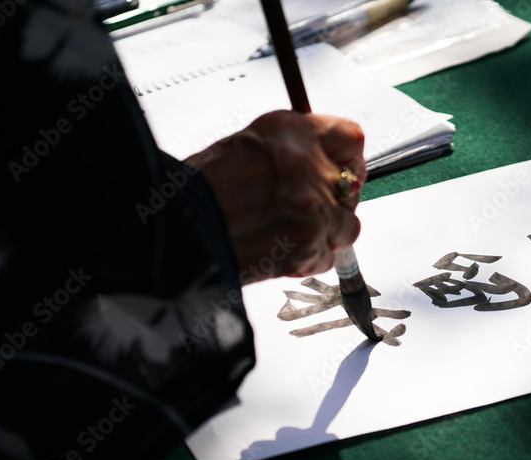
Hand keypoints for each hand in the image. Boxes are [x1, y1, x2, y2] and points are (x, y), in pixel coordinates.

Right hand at [187, 111, 365, 280]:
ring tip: (291, 229)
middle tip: (308, 204)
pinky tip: (282, 247)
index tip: (344, 166)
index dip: (348, 156)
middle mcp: (308, 168)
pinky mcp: (310, 247)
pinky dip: (310, 255)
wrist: (177, 230)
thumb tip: (325, 159)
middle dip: (334, 196)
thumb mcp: (249, 144)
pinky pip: (329, 255)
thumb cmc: (202, 189)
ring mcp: (314, 210)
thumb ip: (293, 148)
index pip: (349, 138)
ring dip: (326, 229)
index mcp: (291, 133)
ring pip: (347, 223)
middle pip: (352, 183)